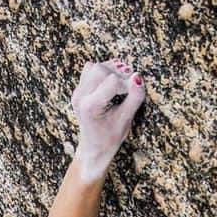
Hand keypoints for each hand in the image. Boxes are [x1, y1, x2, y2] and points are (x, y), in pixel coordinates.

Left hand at [70, 57, 145, 179]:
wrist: (94, 149)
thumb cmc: (110, 139)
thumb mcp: (126, 121)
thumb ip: (134, 98)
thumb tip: (138, 77)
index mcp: (90, 107)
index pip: (112, 81)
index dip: (127, 83)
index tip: (134, 92)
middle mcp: (80, 97)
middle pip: (100, 69)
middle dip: (118, 74)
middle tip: (128, 86)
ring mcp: (77, 93)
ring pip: (94, 67)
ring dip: (110, 71)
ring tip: (121, 84)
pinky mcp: (79, 90)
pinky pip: (90, 71)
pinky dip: (103, 72)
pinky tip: (111, 84)